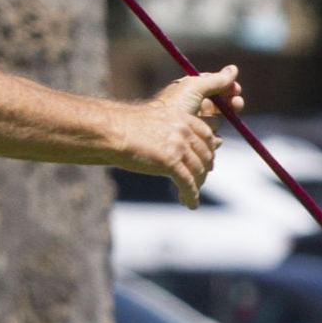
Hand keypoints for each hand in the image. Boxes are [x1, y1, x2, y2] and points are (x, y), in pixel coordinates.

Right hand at [114, 65, 241, 208]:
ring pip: (197, 171)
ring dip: (197, 186)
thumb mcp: (153, 122)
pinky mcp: (170, 162)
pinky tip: (191, 204)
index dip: (209, 151)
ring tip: (191, 197)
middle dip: (204, 171)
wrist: (112, 131)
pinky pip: (187, 183)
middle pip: (205, 155)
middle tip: (199, 182)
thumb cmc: (123, 128)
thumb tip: (171, 146)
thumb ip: (168, 131)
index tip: (208, 162)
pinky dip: (191, 195)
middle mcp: (183, 131)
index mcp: (181, 118)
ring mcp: (178, 146)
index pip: (207, 135)